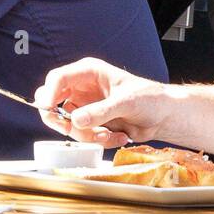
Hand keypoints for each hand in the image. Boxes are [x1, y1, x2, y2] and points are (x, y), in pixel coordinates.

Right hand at [33, 57, 170, 147]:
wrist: (165, 117)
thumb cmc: (151, 99)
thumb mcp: (126, 102)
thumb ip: (101, 111)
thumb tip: (76, 120)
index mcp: (87, 73)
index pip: (57, 79)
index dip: (49, 93)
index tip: (49, 109)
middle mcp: (81, 88)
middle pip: (51, 100)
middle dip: (59, 118)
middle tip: (70, 129)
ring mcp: (83, 106)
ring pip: (64, 122)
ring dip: (85, 134)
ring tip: (109, 135)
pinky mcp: (89, 122)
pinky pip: (80, 134)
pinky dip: (96, 140)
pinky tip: (117, 137)